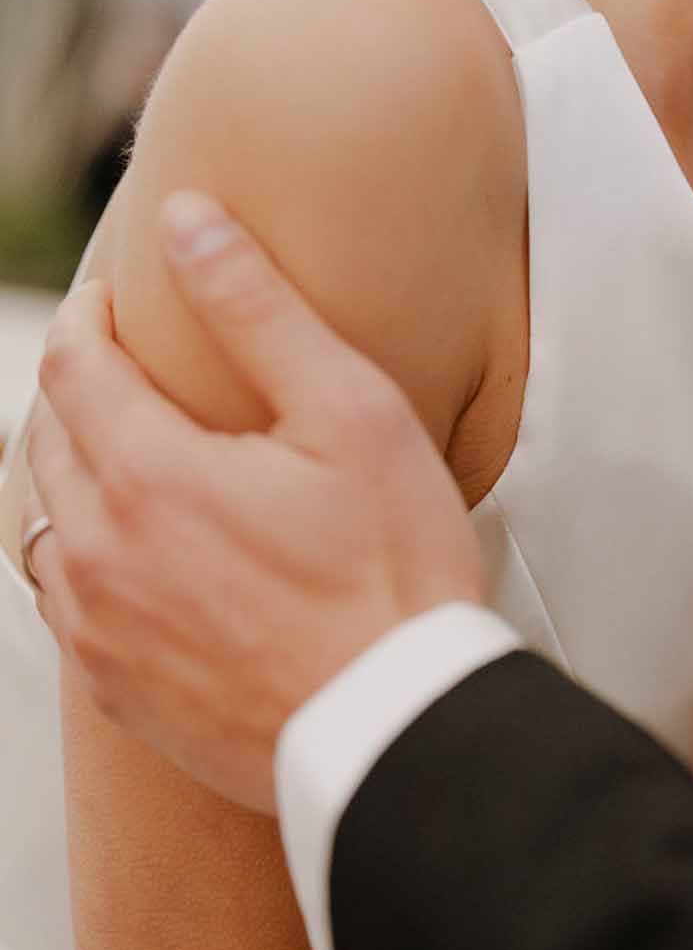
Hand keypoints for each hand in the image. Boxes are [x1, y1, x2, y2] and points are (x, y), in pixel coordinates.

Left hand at [24, 190, 482, 813]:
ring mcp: (101, 632)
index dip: (91, 317)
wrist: (396, 731)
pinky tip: (133, 550)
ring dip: (67, 473)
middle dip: (75, 387)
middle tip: (121, 361)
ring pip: (40, 525)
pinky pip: (64, 602)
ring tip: (119, 449)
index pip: (73, 365)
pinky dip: (81, 554)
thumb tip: (186, 218)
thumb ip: (257, 309)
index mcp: (146, 475)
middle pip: (42, 441)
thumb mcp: (350, 414)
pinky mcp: (119, 692)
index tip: (118, 295)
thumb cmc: (393, 572)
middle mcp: (99, 555)